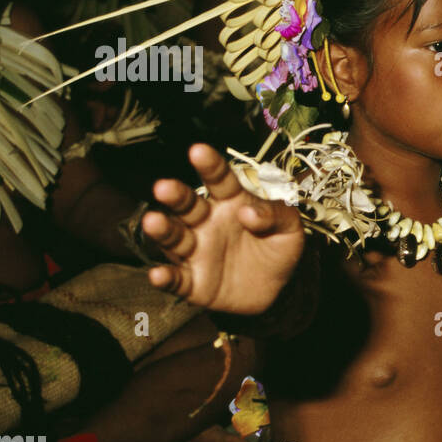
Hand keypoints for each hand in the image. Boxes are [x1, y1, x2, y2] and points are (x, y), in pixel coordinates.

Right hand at [143, 144, 304, 313]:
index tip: (198, 151)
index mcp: (231, 203)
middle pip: (188, 205)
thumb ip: (276, 214)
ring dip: (162, 229)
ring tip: (153, 221)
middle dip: (176, 196)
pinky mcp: (192, 281)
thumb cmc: (277, 250)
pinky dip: (165, 277)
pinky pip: (176, 279)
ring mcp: (197, 251)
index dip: (209, 165)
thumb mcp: (289, 229)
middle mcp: (207, 223)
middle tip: (164, 187)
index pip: (220, 180)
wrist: (275, 289)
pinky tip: (157, 274)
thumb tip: (249, 211)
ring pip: (175, 238)